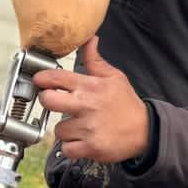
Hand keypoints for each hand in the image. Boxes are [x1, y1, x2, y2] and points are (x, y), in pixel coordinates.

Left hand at [33, 36, 149, 162]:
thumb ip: (95, 60)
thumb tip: (89, 39)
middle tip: (56, 103)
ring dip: (65, 130)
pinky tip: (82, 140)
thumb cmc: (127, 104)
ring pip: (58, 129)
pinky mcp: (90, 147)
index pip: (56, 77)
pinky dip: (72, 147)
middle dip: (48, 101)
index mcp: (91, 86)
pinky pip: (67, 149)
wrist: (146, 131)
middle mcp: (87, 106)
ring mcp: (88, 128)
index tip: (41, 81)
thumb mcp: (114, 77)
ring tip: (78, 126)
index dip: (42, 78)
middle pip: (48, 101)